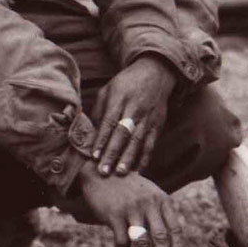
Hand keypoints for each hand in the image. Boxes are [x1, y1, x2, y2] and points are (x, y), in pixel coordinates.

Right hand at [77, 170, 183, 246]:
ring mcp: (132, 209)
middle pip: (160, 239)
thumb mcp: (149, 196)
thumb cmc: (129, 190)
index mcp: (163, 201)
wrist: (102, 173)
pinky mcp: (114, 214)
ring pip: (141, 244)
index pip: (175, 229)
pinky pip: (121, 241)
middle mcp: (150, 204)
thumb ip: (159, 216)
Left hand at [89, 55, 175, 176]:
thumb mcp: (108, 89)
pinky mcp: (158, 124)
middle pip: (123, 134)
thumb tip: (89, 133)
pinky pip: (151, 143)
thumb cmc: (126, 83)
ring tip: (121, 173)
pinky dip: (145, 157)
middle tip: (104, 171)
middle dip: (113, 153)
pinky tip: (139, 170)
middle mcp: (135, 108)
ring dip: (129, 158)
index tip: (94, 156)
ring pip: (138, 140)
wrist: (156, 73)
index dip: (102, 140)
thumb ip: (99, 110)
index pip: (110, 122)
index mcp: (120, 98)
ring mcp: (148, 117)